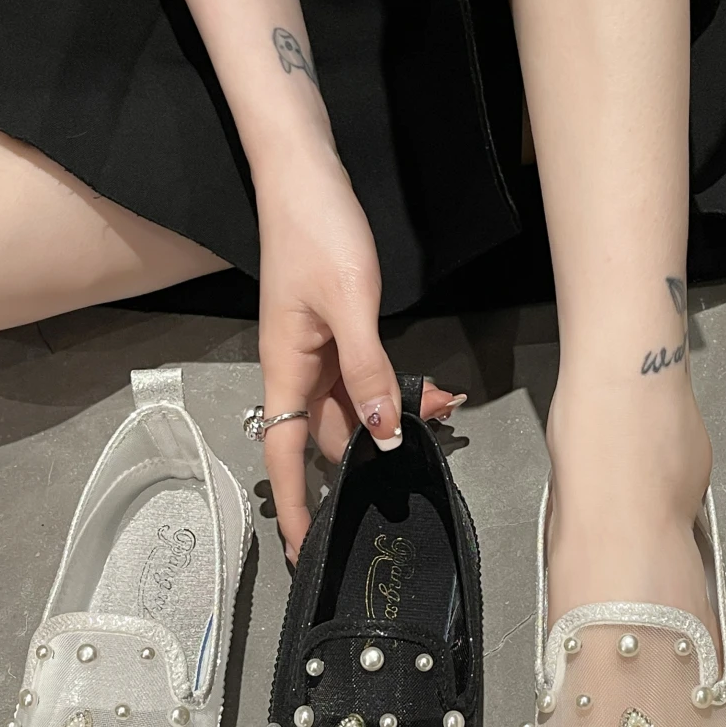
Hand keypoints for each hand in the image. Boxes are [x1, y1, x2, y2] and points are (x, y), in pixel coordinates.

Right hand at [254, 141, 462, 558]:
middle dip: (374, 455)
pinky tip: (431, 388)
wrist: (306, 174)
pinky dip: (396, 388)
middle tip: (428, 456)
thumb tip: (379, 433)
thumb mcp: (349, 305)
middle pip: (329, 437)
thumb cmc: (316, 232)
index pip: (283, 458)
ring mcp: (318, 355)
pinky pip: (366, 379)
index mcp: (284, 372)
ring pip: (356, 409)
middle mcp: (297, 372)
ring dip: (395, 417)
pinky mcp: (338, 336)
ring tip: (443, 408)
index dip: (296, 507)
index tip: (305, 552)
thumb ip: (367, 372)